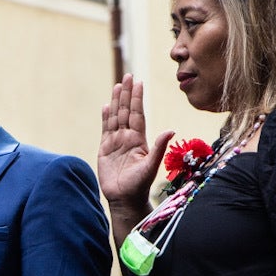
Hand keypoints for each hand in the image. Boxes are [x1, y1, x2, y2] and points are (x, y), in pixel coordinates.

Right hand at [98, 75, 172, 208]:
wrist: (124, 199)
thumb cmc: (139, 185)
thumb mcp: (151, 166)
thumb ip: (158, 147)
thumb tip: (171, 130)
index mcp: (139, 140)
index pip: (137, 114)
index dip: (137, 98)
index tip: (139, 82)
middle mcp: (127, 138)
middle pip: (126, 111)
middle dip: (127, 94)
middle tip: (128, 76)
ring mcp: (115, 143)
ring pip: (116, 117)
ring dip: (116, 101)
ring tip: (117, 86)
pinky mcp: (105, 150)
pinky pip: (105, 130)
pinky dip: (105, 117)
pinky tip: (106, 106)